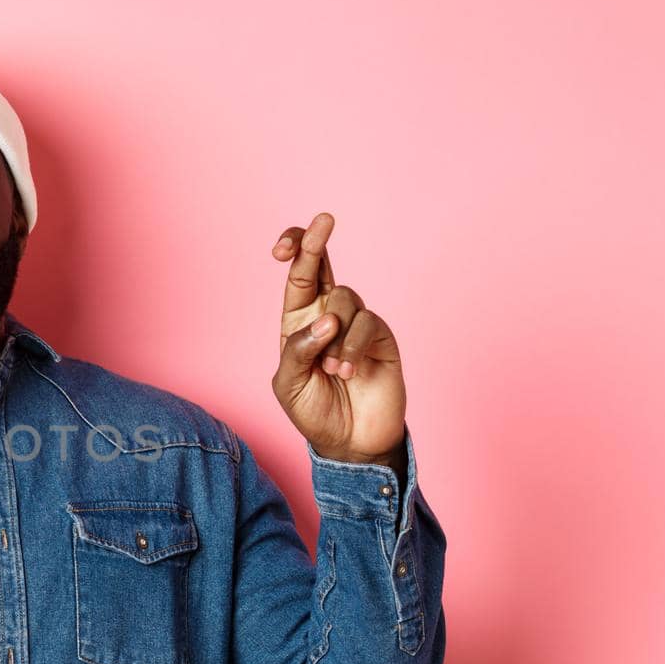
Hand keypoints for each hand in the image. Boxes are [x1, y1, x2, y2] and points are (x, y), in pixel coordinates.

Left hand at [270, 213, 405, 463]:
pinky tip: (346, 372)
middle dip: (317, 242)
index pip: (298, 275)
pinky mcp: (381, 337)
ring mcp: (356, 324)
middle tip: (323, 220)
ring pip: (345, 298)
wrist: (349, 442)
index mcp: (299, 320)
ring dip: (333, 334)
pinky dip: (352, 348)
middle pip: (323, 266)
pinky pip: (367, 324)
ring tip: (331, 370)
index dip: (294, 251)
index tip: (283, 246)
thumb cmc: (313, 411)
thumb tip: (326, 321)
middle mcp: (328, 315)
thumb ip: (298, 350)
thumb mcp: (290, 384)